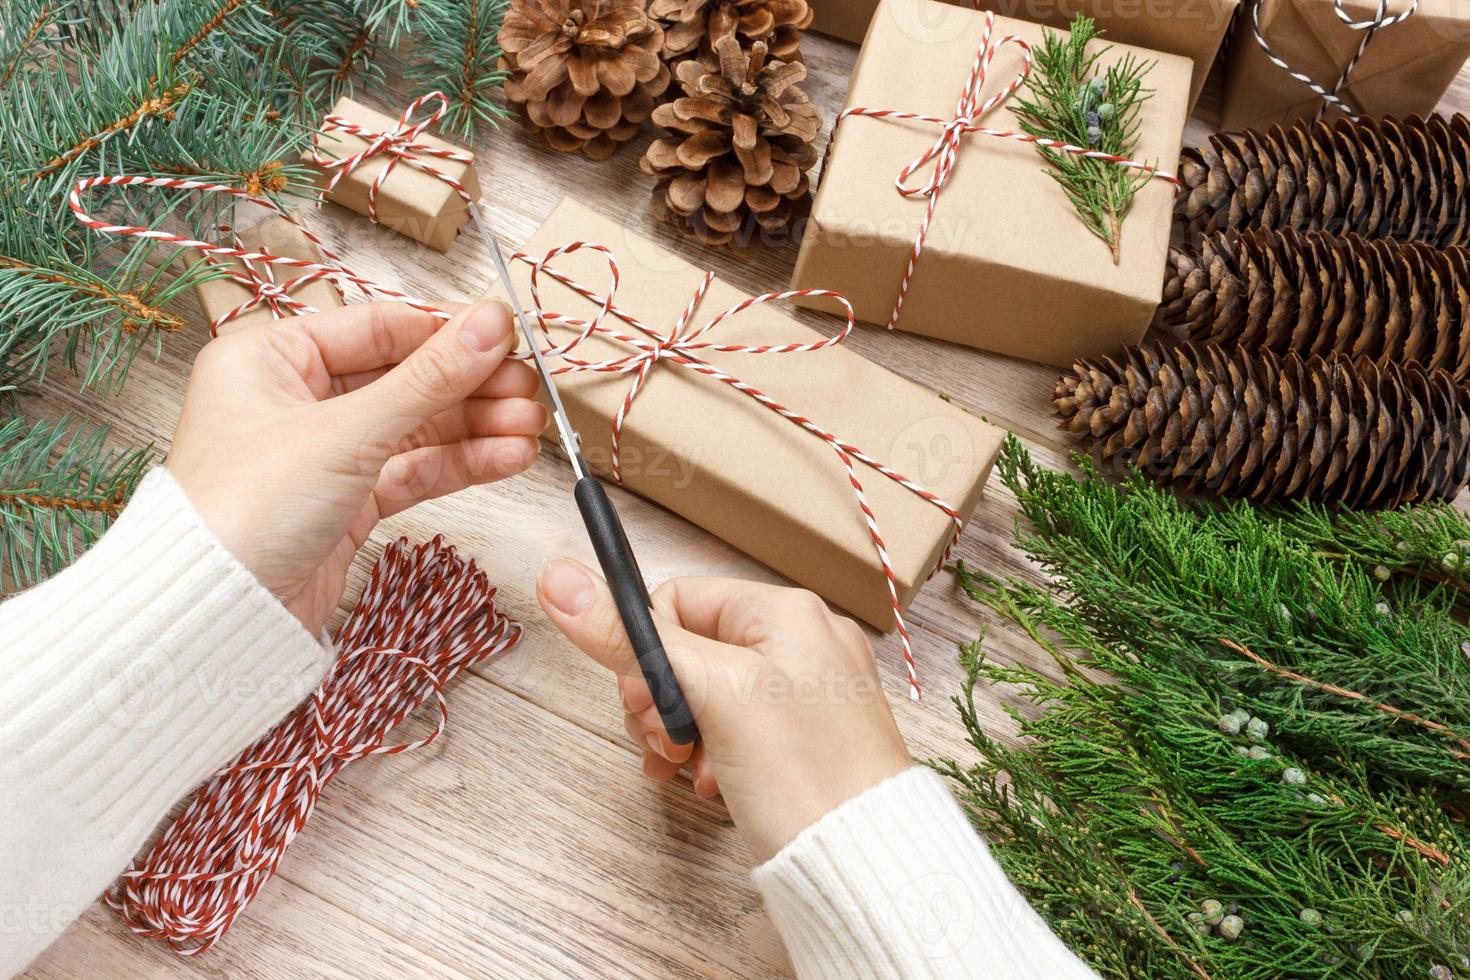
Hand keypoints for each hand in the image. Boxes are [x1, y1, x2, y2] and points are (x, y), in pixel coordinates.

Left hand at [167, 301, 544, 633]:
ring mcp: (324, 454)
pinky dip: (461, 463)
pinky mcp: (347, 503)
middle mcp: (295, 400)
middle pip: (404, 378)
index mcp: (269, 358)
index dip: (446, 331)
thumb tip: (488, 326)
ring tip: (532, 426)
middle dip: (471, 384)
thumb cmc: (243, 510)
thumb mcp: (345, 432)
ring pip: (416, 427)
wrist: (217, 615)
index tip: (506, 333)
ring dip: (476, 426)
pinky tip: (507, 455)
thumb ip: (426, 379)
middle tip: (529, 385)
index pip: (377, 327)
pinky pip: (414, 470)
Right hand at [536, 561, 911, 861]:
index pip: (678, 601)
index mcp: (787, 611)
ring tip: (689, 770)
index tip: (642, 701)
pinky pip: (738, 730)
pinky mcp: (808, 738)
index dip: (646, 651)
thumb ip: (633, 638)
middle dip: (663, 701)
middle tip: (666, 742)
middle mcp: (804, 641)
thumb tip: (560, 578)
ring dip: (684, 733)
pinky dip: (713, 755)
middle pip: (691, 650)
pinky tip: (715, 786)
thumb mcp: (709, 693)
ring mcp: (809, 692)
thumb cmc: (803, 776)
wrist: (866, 866)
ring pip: (709, 695)